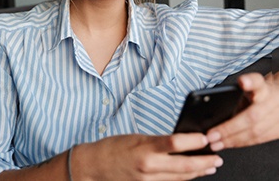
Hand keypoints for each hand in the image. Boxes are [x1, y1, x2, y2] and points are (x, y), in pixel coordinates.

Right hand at [72, 133, 222, 180]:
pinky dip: (183, 178)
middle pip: (184, 166)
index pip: (175, 143)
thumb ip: (157, 141)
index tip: (206, 138)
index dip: (194, 141)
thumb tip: (180, 141)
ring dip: (198, 172)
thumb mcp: (136, 137)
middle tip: (217, 158)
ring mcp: (148, 179)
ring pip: (180, 178)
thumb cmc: (113, 147)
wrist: (95, 166)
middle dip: (204, 162)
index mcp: (144, 148)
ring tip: (211, 167)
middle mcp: (148, 165)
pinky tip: (192, 174)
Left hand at [207, 72, 278, 150]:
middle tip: (211, 135)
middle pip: (252, 116)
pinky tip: (228, 144)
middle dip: (229, 128)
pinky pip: (259, 140)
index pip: (257, 82)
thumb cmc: (257, 94)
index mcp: (262, 87)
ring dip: (232, 140)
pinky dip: (240, 143)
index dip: (250, 82)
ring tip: (215, 144)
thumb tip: (210, 113)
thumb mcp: (246, 89)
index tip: (243, 82)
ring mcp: (278, 116)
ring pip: (255, 132)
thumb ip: (234, 97)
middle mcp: (272, 101)